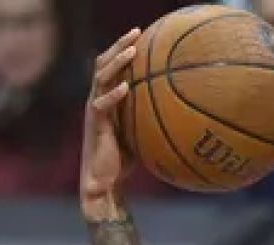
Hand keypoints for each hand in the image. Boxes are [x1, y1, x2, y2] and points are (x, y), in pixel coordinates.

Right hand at [80, 29, 140, 221]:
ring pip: (101, 78)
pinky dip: (113, 95)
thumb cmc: (122, 160)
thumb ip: (148, 116)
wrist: (104, 183)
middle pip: (103, 64)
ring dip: (116, 63)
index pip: (111, 66)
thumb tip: (179, 108)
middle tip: (136, 32)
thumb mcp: (138, 133)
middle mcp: (97, 100)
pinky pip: (102, 106)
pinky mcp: (95, 126)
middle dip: (119, 46)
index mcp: (106, 99)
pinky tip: (126, 87)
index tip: (141, 35)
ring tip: (132, 52)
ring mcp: (94, 111)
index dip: (122, 48)